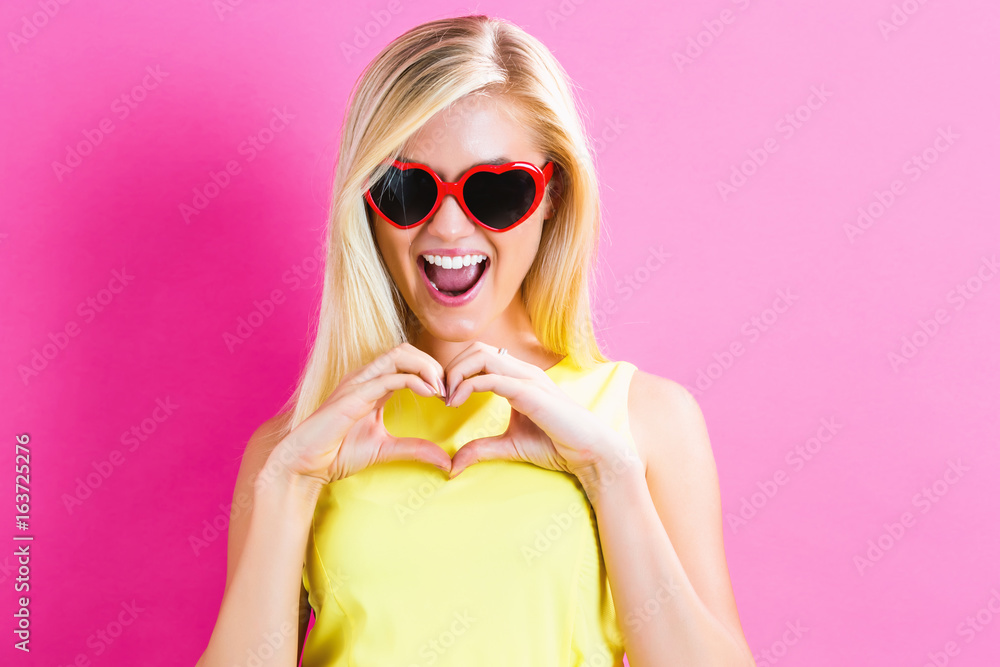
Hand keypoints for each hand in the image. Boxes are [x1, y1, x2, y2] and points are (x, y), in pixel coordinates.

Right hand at [265, 343, 451, 488]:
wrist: (305, 464)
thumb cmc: (337, 453)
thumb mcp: (386, 450)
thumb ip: (415, 449)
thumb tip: (446, 461)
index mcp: (373, 385)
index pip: (407, 360)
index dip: (431, 371)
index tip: (448, 394)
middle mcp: (365, 377)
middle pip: (406, 349)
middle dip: (433, 363)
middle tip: (449, 389)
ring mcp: (358, 382)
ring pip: (399, 354)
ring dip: (427, 367)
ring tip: (442, 389)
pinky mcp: (354, 395)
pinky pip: (389, 377)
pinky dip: (415, 380)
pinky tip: (430, 393)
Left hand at [443, 342, 631, 482]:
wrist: (589, 452)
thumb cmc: (556, 445)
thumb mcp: (509, 446)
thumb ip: (481, 449)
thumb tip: (453, 464)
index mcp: (520, 377)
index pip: (480, 356)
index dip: (456, 371)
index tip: (444, 397)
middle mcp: (523, 371)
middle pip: (476, 348)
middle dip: (451, 367)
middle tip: (440, 394)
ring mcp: (528, 378)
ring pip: (482, 356)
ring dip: (456, 373)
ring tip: (447, 397)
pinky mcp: (530, 392)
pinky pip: (492, 378)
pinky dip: (468, 386)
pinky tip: (457, 402)